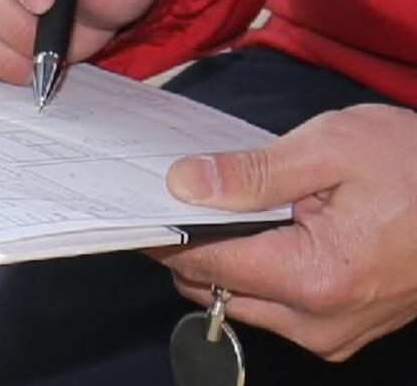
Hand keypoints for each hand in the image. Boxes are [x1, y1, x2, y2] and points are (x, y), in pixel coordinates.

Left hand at [159, 105, 416, 360]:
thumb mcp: (332, 149)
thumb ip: (253, 171)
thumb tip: (184, 184)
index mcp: (314, 278)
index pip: (204, 265)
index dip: (162, 232)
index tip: (134, 202)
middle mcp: (320, 321)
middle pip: (215, 289)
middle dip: (187, 244)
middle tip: (175, 193)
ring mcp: (335, 331)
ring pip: (242, 301)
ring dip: (223, 258)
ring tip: (223, 204)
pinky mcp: (345, 326)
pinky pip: (277, 305)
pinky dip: (256, 268)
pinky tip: (258, 224)